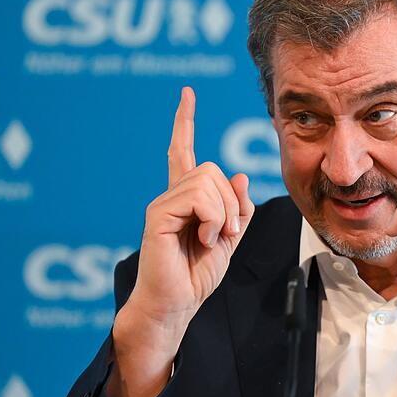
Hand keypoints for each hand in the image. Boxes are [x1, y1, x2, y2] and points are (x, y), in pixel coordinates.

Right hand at [108, 86, 253, 396]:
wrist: (178, 303)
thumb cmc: (199, 272)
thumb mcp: (231, 236)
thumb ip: (238, 207)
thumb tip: (239, 175)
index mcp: (187, 197)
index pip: (183, 150)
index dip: (184, 121)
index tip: (186, 93)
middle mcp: (172, 194)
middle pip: (211, 168)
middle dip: (230, 203)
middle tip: (225, 233)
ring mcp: (162, 202)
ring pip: (208, 181)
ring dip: (223, 214)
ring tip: (213, 239)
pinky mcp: (158, 215)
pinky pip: (197, 198)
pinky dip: (212, 220)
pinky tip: (204, 239)